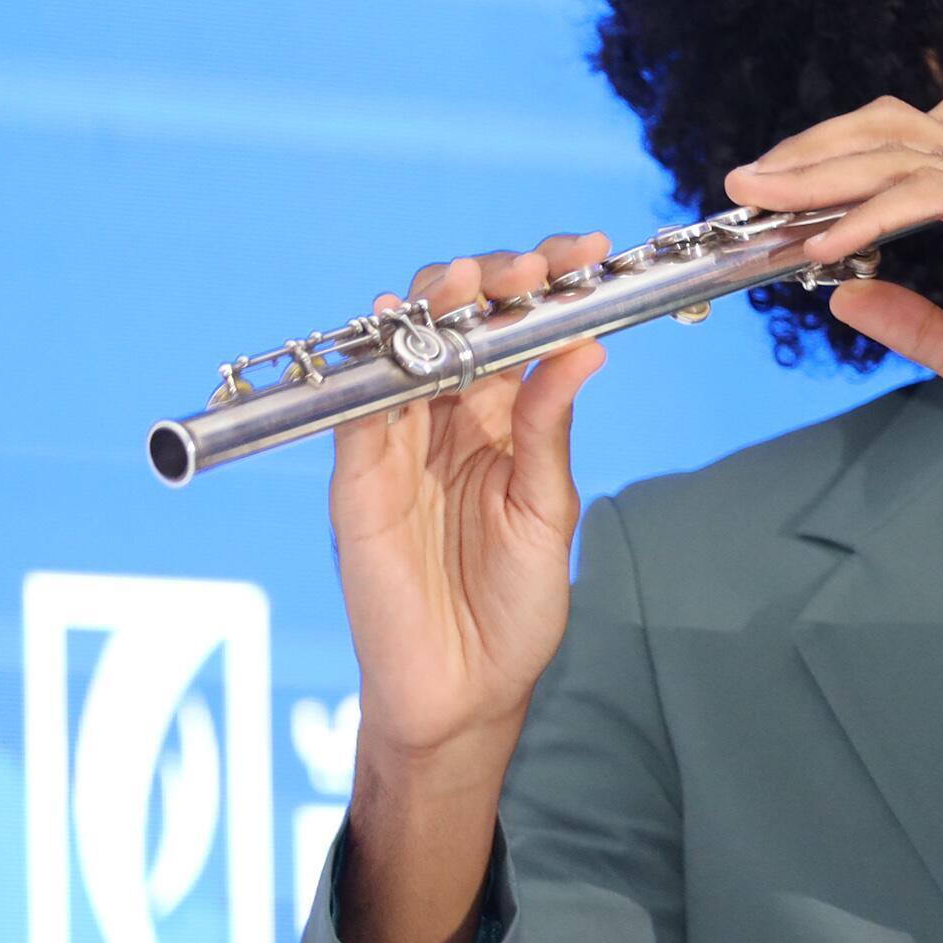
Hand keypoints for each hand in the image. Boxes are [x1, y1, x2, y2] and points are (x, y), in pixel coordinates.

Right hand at [328, 238, 610, 942]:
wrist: (463, 692)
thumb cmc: (513, 609)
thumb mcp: (546, 513)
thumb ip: (550, 433)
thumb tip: (585, 349)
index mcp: (501, 426)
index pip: (516, 335)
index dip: (543, 288)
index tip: (586, 250)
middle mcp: (446, 424)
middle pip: (458, 327)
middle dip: (494, 282)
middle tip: (538, 262)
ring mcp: (396, 447)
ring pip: (405, 353)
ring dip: (436, 308)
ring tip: (477, 279)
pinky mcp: (356, 481)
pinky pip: (359, 410)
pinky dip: (374, 366)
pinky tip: (398, 325)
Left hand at [723, 93, 942, 467]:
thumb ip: (924, 331)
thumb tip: (849, 296)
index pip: (897, 167)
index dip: (828, 177)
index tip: (766, 216)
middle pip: (889, 133)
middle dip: (810, 153)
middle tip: (744, 187)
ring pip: (905, 148)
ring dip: (824, 169)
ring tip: (762, 197)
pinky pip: (939, 193)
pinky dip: (876, 209)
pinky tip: (829, 244)